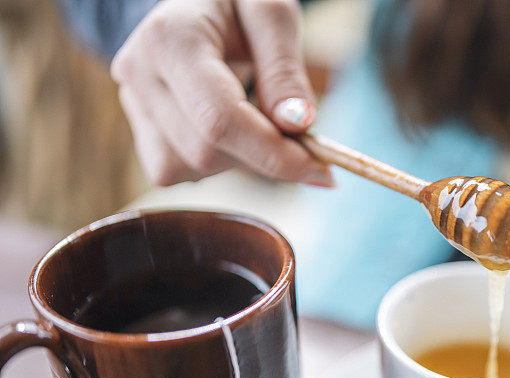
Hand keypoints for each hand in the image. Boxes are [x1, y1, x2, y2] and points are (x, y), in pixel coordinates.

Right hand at [111, 0, 332, 186]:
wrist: (196, 5)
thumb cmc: (237, 6)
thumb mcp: (270, 14)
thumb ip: (284, 69)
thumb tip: (298, 124)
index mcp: (171, 38)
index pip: (220, 118)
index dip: (272, 153)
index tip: (318, 167)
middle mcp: (139, 73)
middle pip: (206, 150)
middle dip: (263, 156)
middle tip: (303, 143)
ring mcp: (133, 105)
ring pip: (192, 168)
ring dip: (241, 160)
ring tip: (258, 119)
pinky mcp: (140, 132)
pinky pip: (179, 171)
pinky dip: (217, 163)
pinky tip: (232, 131)